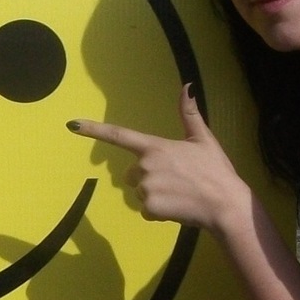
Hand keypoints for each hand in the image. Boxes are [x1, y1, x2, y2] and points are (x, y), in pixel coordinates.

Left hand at [69, 86, 250, 234]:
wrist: (226, 204)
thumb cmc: (216, 171)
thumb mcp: (203, 139)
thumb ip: (189, 114)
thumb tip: (186, 86)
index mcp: (155, 146)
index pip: (119, 135)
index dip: (94, 129)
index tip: (73, 125)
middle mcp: (145, 166)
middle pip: (132, 174)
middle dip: (148, 178)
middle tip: (176, 181)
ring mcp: (146, 188)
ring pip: (141, 194)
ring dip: (156, 196)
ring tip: (181, 195)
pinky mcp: (149, 209)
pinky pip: (147, 211)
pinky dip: (159, 212)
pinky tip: (178, 208)